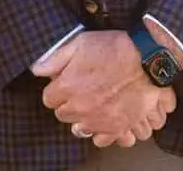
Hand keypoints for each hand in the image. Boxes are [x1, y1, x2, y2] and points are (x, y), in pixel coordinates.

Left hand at [32, 30, 176, 145]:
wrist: (145, 60)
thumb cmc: (114, 48)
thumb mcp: (80, 43)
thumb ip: (55, 58)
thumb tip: (37, 69)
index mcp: (68, 87)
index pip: (49, 98)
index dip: (56, 89)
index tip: (64, 82)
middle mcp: (80, 107)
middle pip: (63, 114)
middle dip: (68, 102)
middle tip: (79, 90)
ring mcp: (97, 120)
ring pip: (79, 128)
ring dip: (82, 118)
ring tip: (91, 105)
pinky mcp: (116, 128)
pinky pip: (99, 140)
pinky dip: (99, 132)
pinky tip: (102, 119)